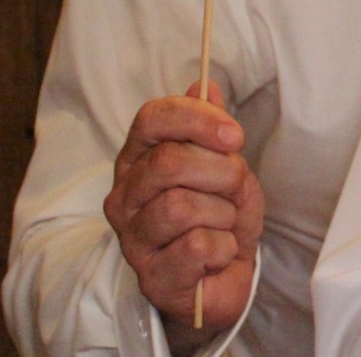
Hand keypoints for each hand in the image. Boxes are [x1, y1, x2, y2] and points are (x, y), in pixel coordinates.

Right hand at [102, 82, 263, 348]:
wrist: (225, 277)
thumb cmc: (220, 215)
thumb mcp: (225, 164)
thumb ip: (211, 128)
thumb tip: (204, 83)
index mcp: (140, 159)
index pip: (152, 118)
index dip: (197, 119)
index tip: (235, 135)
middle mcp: (125, 196)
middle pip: (170, 161)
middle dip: (221, 172)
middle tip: (234, 189)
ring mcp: (133, 239)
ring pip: (181, 206)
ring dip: (222, 213)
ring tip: (223, 224)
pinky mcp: (151, 277)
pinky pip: (196, 247)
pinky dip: (223, 247)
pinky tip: (217, 253)